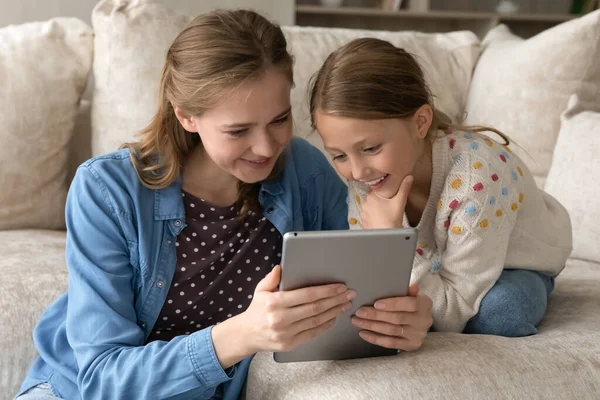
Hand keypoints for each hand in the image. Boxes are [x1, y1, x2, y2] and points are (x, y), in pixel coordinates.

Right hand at [237, 265, 355, 353]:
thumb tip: (282, 267)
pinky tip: (334, 317)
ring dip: (334, 312)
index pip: (306, 295)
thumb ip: (272, 278)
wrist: (246, 334)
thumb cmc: (256, 309)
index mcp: (274, 303)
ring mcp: (285, 333)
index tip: (339, 286)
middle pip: (315, 308)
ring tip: (345, 303)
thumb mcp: (260, 290)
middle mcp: (280, 319)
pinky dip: (325, 325)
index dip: (325, 290)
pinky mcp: (289, 344)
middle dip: (335, 300)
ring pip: (316, 321)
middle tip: (349, 293)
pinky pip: (312, 333)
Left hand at [351, 283, 432, 350]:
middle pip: (397, 318)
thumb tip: (412, 286)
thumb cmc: (410, 304)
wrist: (419, 322)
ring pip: (391, 331)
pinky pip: (390, 343)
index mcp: (425, 304)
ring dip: (372, 326)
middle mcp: (424, 321)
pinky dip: (375, 338)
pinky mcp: (411, 345)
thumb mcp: (411, 295)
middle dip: (375, 315)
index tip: (376, 304)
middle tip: (359, 312)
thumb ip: (409, 291)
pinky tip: (363, 333)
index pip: (410, 304)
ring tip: (357, 321)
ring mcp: (418, 335)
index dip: (393, 304)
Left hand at [360, 175, 412, 228]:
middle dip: (382, 202)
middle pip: (375, 199)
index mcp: (371, 196)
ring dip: (378, 209)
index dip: (386, 194)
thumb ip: (404, 188)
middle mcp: (364, 204)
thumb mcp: (400, 202)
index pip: (378, 191)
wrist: (386, 236)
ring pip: (372, 208)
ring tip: (387, 215)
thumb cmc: (392, 219)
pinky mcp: (363, 222)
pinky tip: (382, 220)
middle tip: (391, 207)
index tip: (392, 198)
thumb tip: (409, 176)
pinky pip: (369, 216)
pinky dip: (375, 217)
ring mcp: (363, 214)